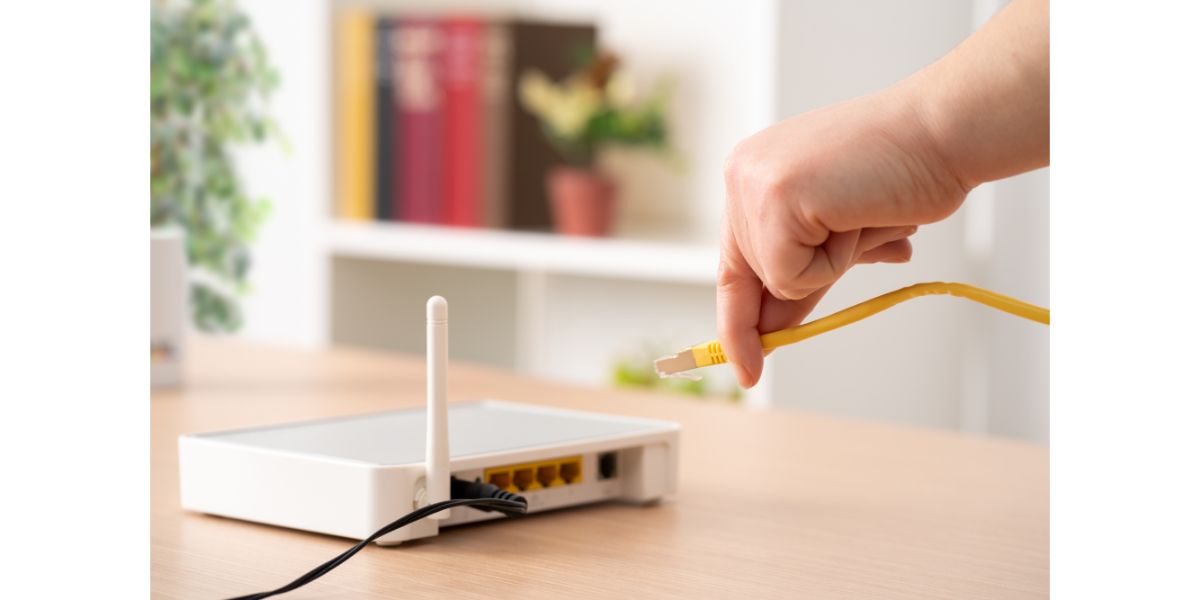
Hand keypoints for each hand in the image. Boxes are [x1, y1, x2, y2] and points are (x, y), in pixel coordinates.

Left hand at [718, 89, 967, 387]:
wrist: (942, 133)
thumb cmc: (902, 175)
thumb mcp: (838, 233)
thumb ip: (801, 276)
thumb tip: (768, 333)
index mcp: (752, 174)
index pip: (734, 265)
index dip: (739, 320)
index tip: (747, 370)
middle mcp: (742, 174)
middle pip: (758, 280)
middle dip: (814, 278)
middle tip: (861, 224)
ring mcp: (752, 184)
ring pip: (779, 283)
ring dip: (836, 262)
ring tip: (867, 212)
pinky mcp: (774, 198)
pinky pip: (793, 277)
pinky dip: (837, 261)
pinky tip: (860, 216)